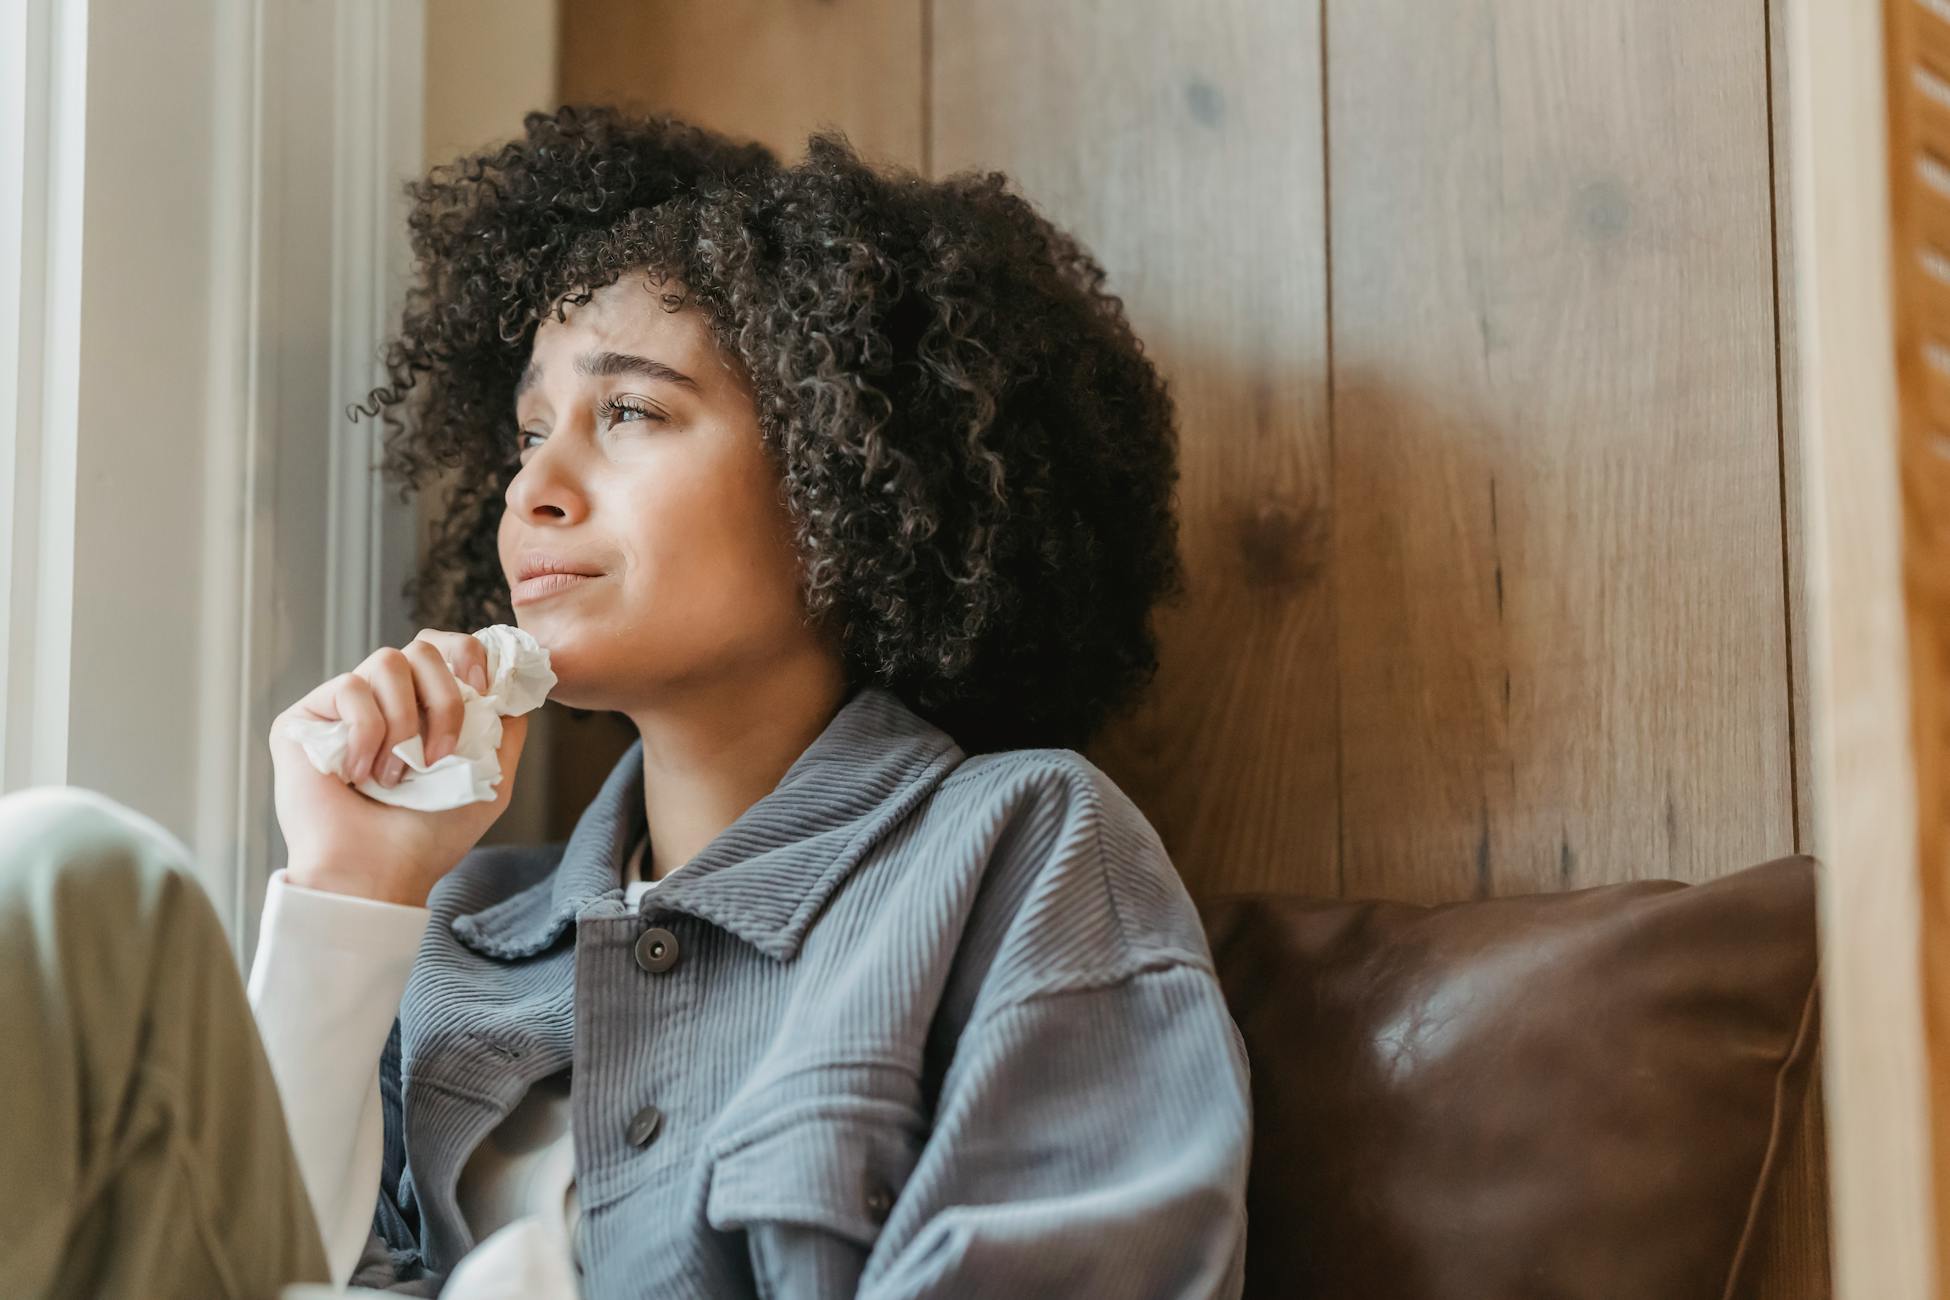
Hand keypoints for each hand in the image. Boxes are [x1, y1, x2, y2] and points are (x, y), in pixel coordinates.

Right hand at [268, 629, 531, 906]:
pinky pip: (349, 687)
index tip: (484, 687)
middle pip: (422, 647)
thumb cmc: (428, 836)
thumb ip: (505, 727)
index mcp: (422, 709)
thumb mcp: (491, 778)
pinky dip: (367, 733)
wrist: (378, 872)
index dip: (467, 655)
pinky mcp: (304, 718)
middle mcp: (383, 701)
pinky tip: (359, 775)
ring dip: (404, 721)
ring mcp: (343, 707)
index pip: (444, 648)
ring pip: (386, 660)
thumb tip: (511, 684)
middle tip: (439, 756)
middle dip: (445, 699)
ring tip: (396, 775)